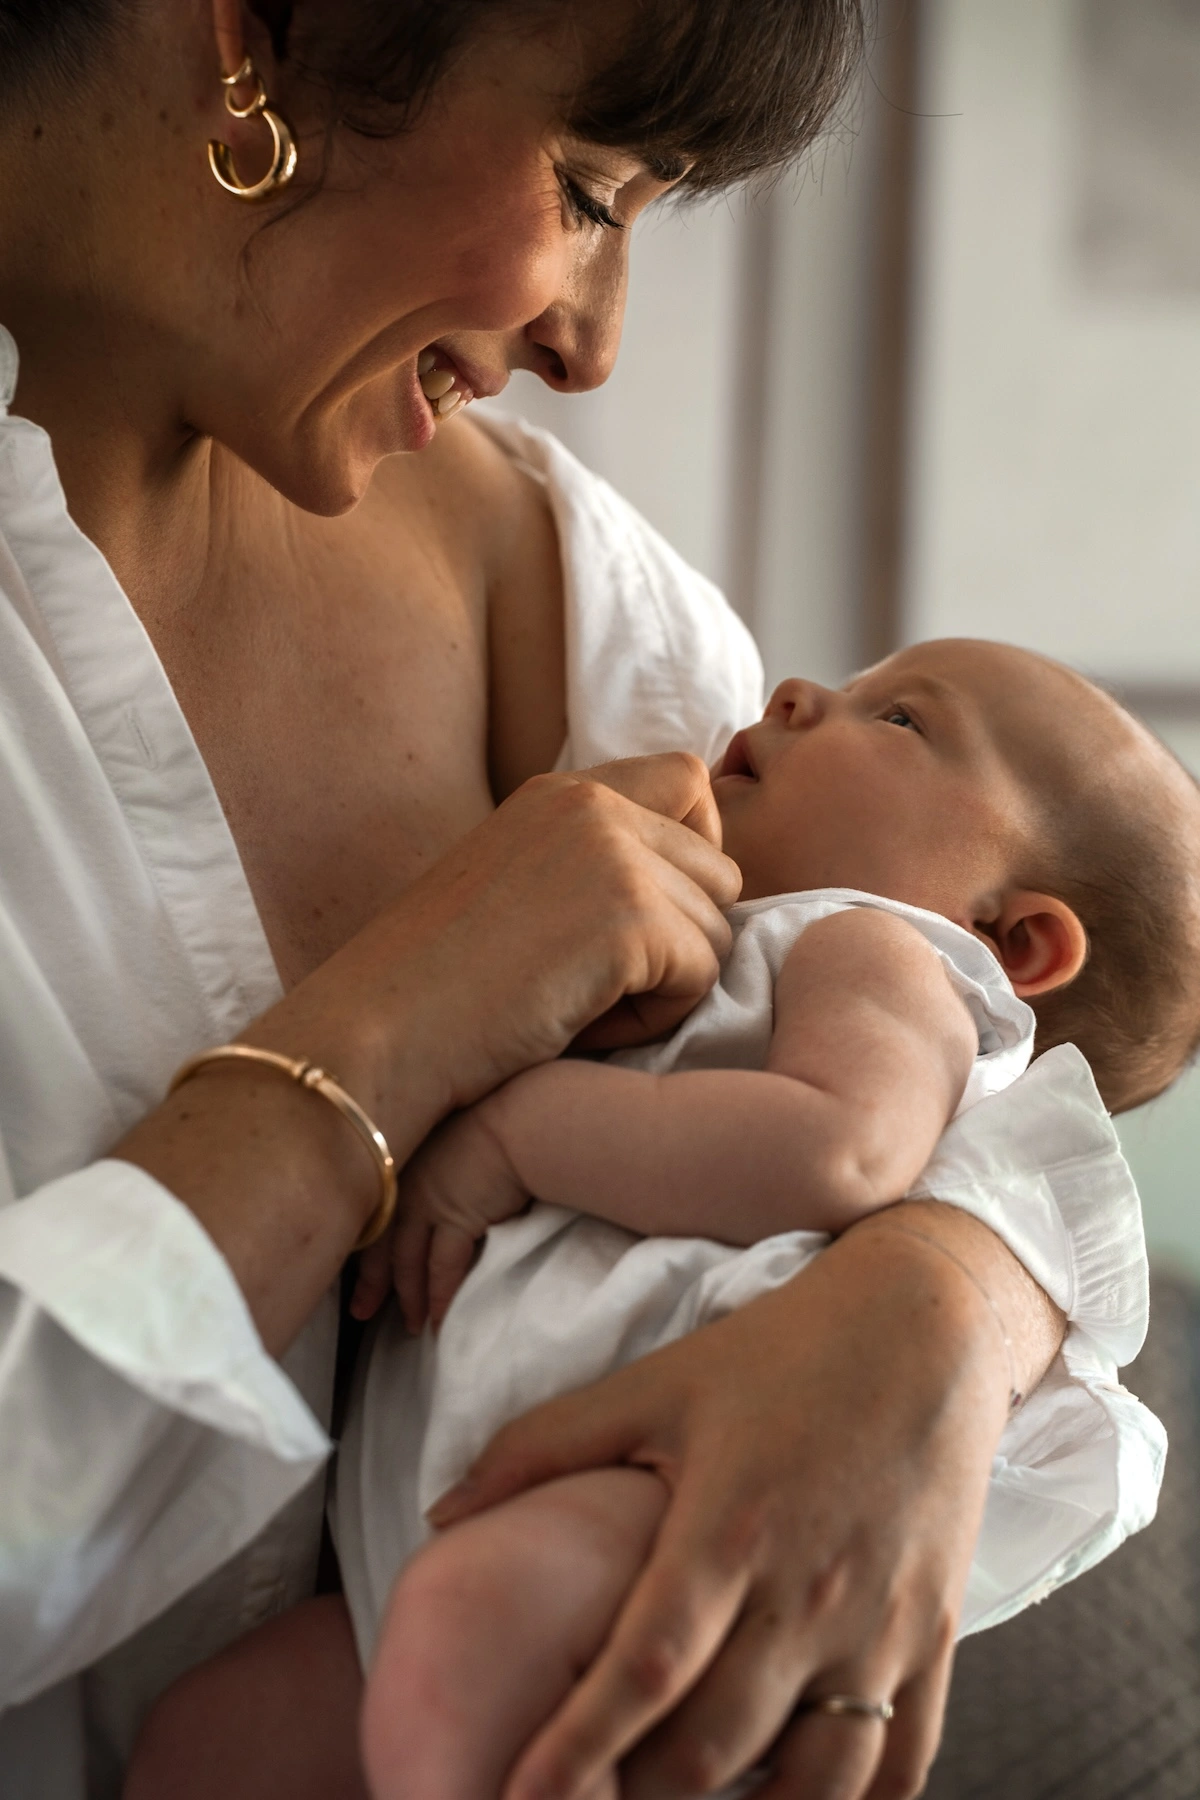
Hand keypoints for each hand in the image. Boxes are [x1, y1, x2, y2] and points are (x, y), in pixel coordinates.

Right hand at [276, 754, 740, 1138]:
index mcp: (560, 792)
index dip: (692, 853)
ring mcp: (614, 855)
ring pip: (719, 929)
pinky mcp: (630, 916)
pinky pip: (701, 976)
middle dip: (682, 937)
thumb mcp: (517, 891)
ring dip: (667, 984)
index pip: (690, 783)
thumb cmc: (436, 990)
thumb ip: (593, 866)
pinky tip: (580, 1025)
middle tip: (600, 984)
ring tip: (580, 1006)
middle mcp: (592, 803)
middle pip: (720, 869)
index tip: (641, 918)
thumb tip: (703, 894)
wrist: (376, 1034)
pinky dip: (655, 1019)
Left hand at [353, 1102, 529, 1330]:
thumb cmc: (500, 1118)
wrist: (523, 1118)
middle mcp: (408, 1185)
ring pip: (408, 1261)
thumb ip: (443, 1165)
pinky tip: (440, 1319)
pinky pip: (442, 1268)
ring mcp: (428, 1203)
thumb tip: (449, 1186)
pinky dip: (440, 1297)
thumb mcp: (457, 1138)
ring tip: (413, 1325)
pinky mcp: (456, 1220)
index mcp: (405, 1162)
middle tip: (363, 1311)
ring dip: (410, 1297)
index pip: (377, 1213)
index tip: (358, 1272)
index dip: (365, 1246)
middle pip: (382, 1243)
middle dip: (372, 1282)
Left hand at [427, 1206, 1044, 1799]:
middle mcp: (808, 1591)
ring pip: (814, 1780)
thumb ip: (543, 1444)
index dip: (580, 1744)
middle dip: (639, 1796)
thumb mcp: (657, 1382)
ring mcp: (880, 1625)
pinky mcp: (934, 1638)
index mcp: (729, 1526)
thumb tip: (442, 1510)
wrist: (926, 1326)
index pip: (646, 1667)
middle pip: (716, 1745)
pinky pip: (901, 1763)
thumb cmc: (782, 1353)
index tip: (523, 1797)